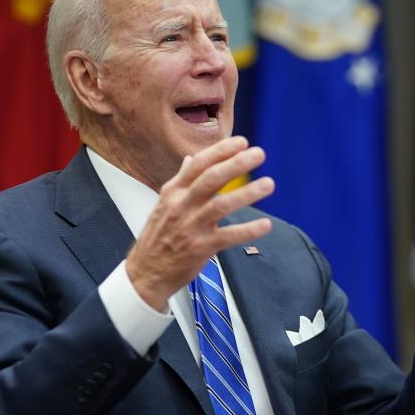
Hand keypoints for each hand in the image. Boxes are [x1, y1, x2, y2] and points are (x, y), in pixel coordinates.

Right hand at [126, 136, 274, 309]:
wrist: (146, 272)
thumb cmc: (158, 236)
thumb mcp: (165, 203)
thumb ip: (181, 180)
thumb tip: (191, 158)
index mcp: (174, 191)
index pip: (199, 164)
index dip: (221, 151)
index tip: (242, 142)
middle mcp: (182, 205)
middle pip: (211, 179)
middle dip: (236, 164)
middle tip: (259, 154)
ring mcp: (191, 227)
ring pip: (221, 205)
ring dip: (247, 193)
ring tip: (269, 184)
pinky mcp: (201, 248)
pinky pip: (228, 236)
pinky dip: (248, 230)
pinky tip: (265, 224)